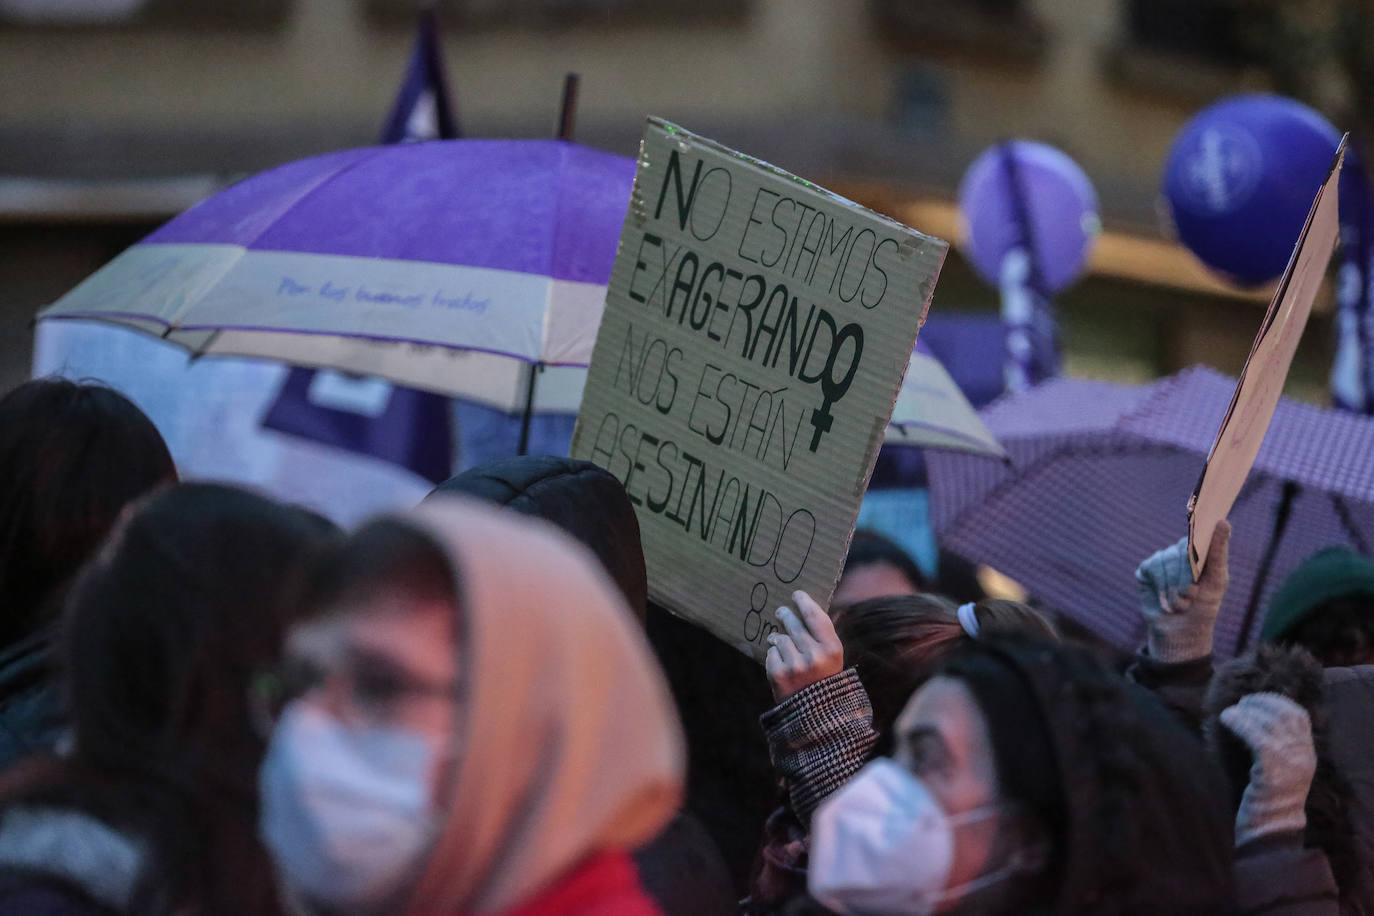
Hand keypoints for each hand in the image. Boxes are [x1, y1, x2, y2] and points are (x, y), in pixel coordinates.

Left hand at [765, 591, 843, 701]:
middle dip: (785, 615)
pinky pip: (770, 654)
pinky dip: (774, 657)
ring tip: (780, 643)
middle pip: (793, 624)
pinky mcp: (778, 675)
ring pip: (779, 638)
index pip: (814, 616)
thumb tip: (811, 607)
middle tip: (780, 611)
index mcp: (832, 649)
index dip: (804, 601)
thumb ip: (824, 634)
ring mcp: (795, 665)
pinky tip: (781, 664)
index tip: (796, 594)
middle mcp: (814, 655)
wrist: (815, 714)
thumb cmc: (824, 680)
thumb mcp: (833, 658)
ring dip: (778, 639)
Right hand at [1133, 520, 1229, 661]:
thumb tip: (1224, 521)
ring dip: (1173, 586)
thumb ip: (1219, 551)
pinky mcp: (1146, 571)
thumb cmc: (1205, 606)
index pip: (1197, 534)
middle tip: (1191, 595)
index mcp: (1199, 551)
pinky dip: (1160, 586)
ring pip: (1164, 560)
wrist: (1182, 632)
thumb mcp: (1218, 579)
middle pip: (1180, 551)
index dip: (1197, 542)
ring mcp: (1161, 560)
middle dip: (1187, 577)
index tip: (1200, 552)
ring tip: (1179, 602)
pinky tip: (1164, 599)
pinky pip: (1151, 567)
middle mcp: (1178, 552)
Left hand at [1220, 692, 1315, 846]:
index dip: (1276, 701)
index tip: (1255, 699)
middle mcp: (1304, 757)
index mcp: (1307, 755)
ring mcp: (1291, 764)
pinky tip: (1226, 719)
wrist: (1269, 833)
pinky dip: (1240, 723)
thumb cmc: (1263, 800)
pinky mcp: (1273, 772)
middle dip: (1261, 703)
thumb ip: (1271, 746)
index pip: (1299, 716)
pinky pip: (1257, 738)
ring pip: (1271, 723)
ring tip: (1230, 713)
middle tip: (1240, 704)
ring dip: (1247, 711)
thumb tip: (1248, 716)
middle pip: (1285, 715)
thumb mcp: (1274, 769)